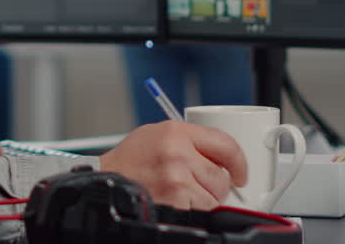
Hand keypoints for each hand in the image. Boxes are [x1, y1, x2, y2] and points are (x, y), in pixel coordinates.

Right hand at [97, 121, 246, 209]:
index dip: (238, 162)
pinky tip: (177, 203)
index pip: (225, 144)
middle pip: (221, 175)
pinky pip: (202, 211)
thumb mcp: (155, 135)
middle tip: (198, 186)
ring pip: (214, 196)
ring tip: (182, 194)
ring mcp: (176, 177)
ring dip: (204, 200)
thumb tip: (220, 156)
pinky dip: (194, 211)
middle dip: (215, 185)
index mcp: (175, 131)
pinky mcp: (176, 200)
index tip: (240, 172)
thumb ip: (188, 140)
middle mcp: (177, 152)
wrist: (104, 179)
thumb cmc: (128, 161)